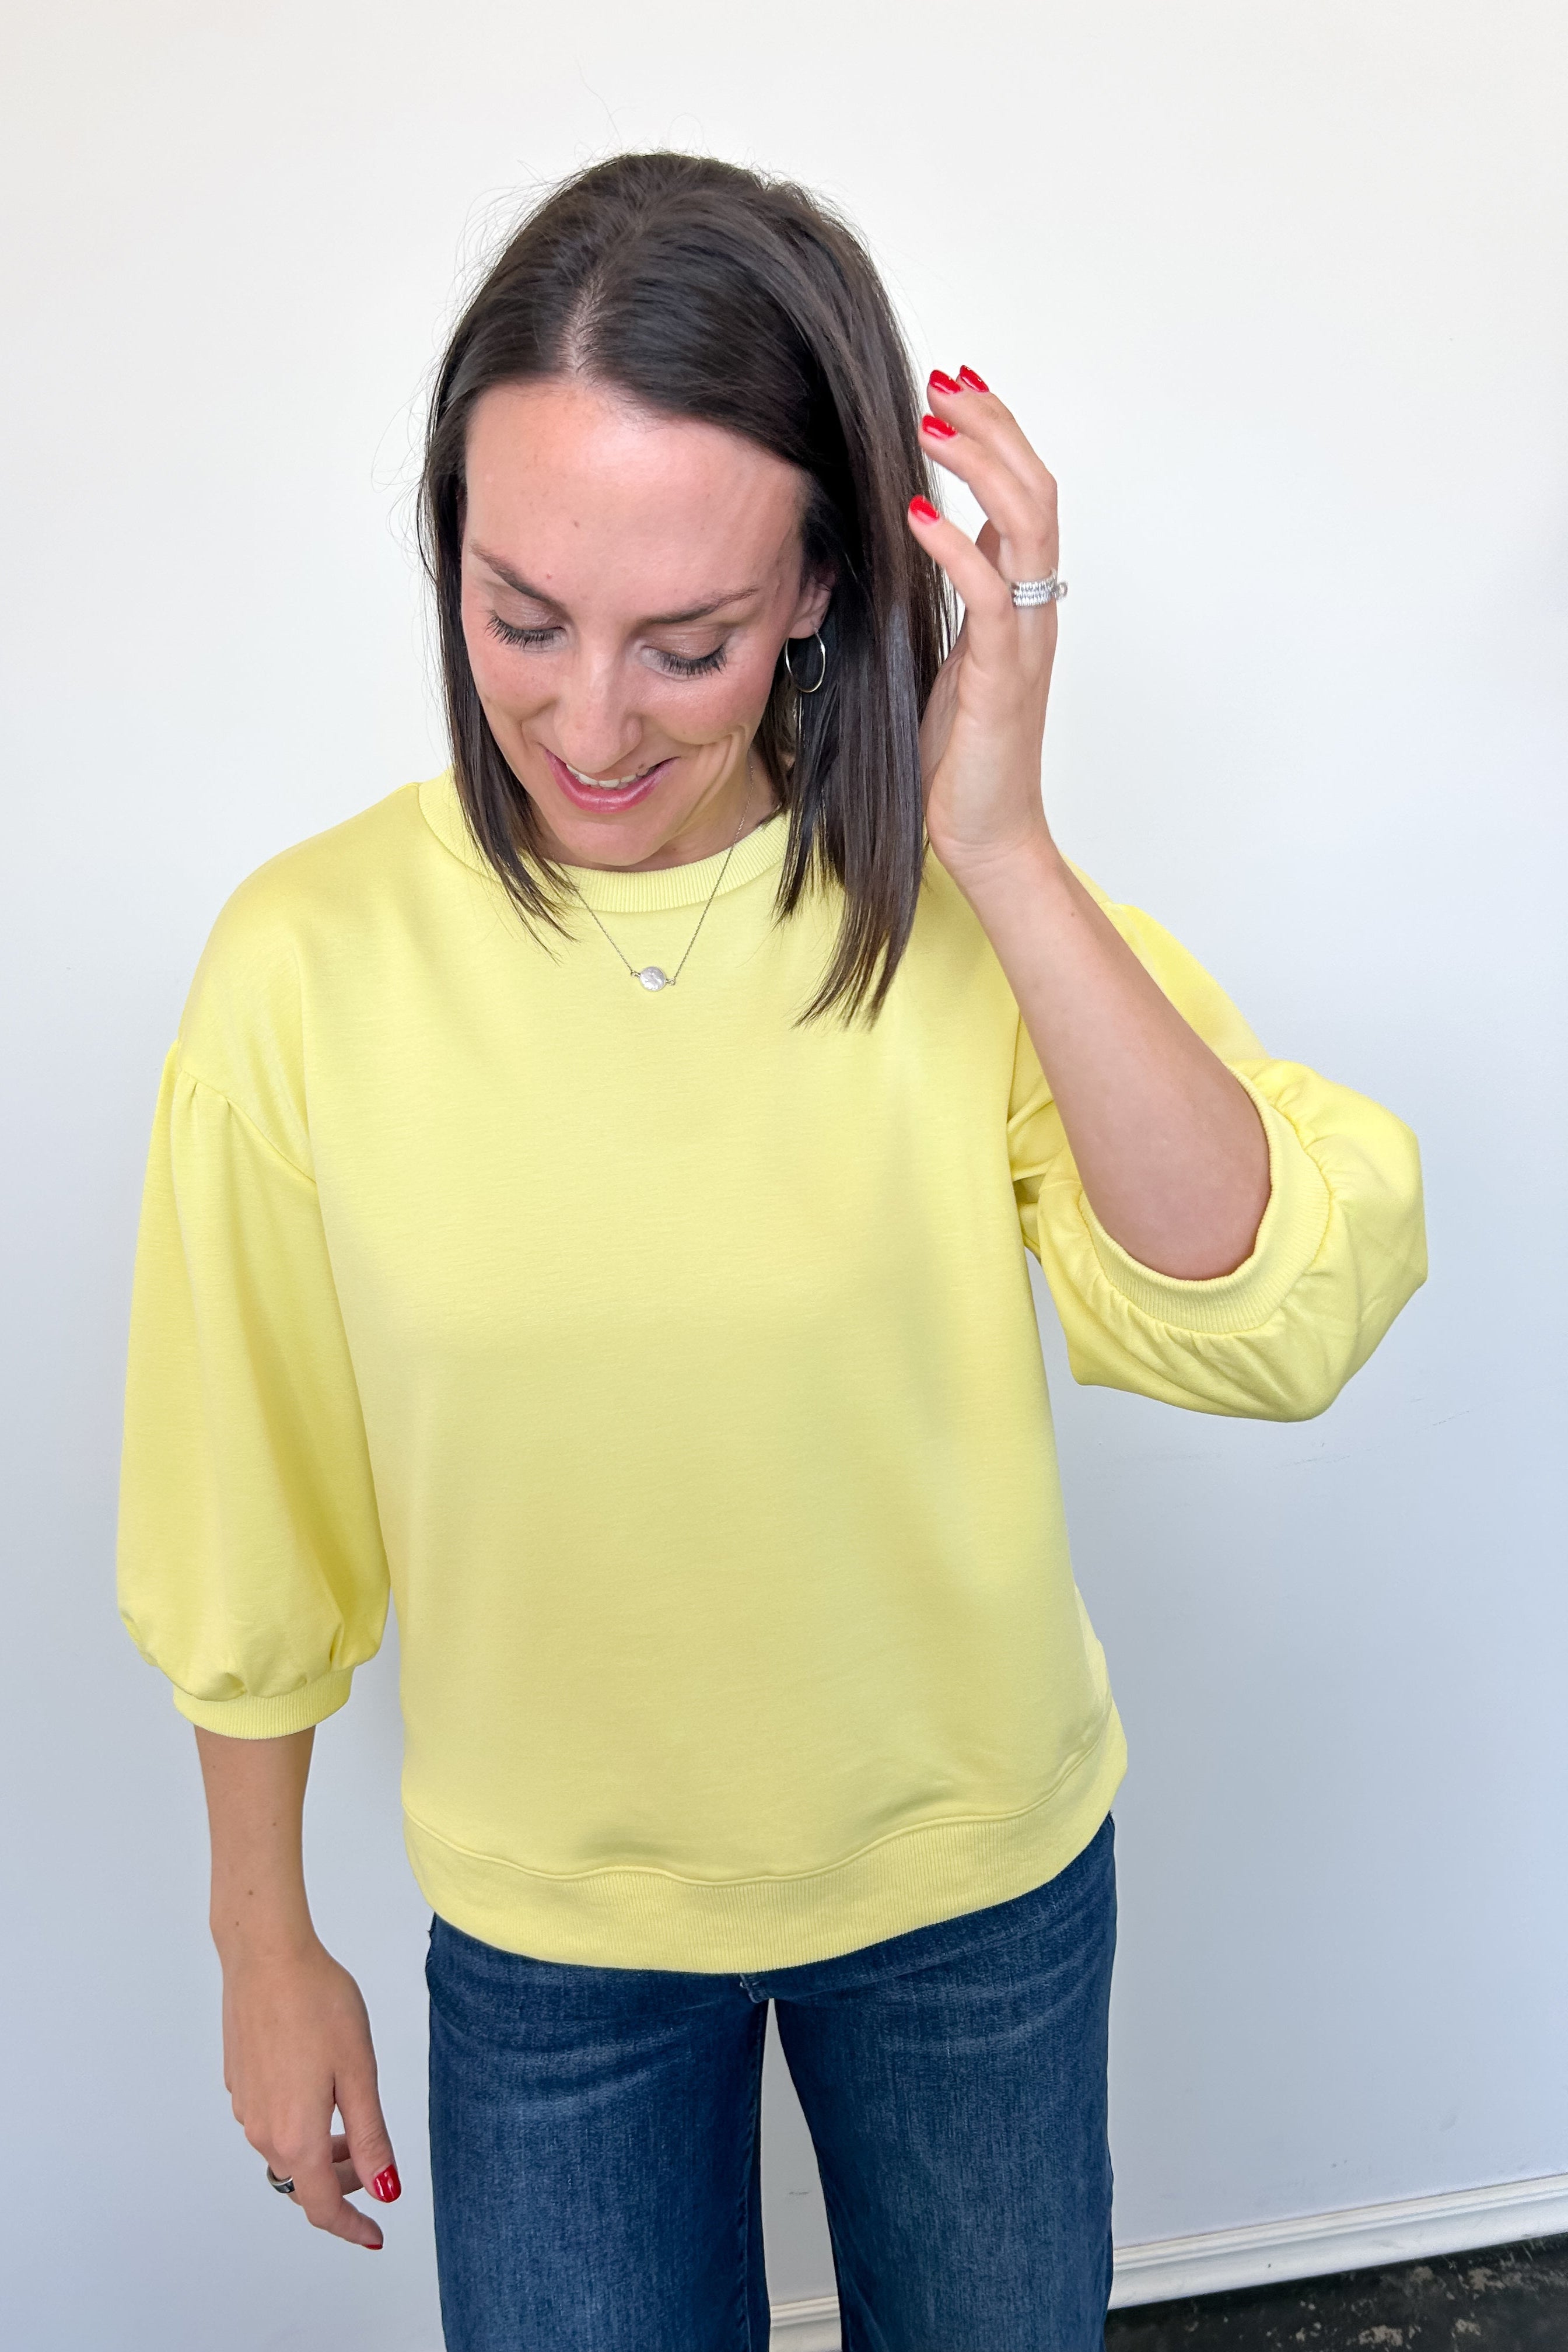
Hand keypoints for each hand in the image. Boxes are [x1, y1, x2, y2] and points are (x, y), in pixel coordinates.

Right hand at [220, 1935, 399, 2249]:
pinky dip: (298, 2124)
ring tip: (349, 2118)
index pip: (322, 2207)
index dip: (352, 2226)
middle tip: (373, 2162)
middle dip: (340, 2183)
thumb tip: (386, 2191)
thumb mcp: (359, 2073)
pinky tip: (318, 2085)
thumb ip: (370, 2139)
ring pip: (285, 2153)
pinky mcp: (238, 2082)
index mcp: (295, 2136)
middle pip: (301, 2183)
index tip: (376, 2234)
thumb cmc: (318, 2005)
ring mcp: (244, 2107)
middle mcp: (261, 2131)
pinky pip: (270, 2123)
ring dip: (318, 2153)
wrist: (266, 1957)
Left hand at [906, 366, 1062, 888]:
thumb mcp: (958, 652)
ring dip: (981, 462)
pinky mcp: (1002, 674)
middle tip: (944, 379)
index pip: (1025, 492)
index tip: (955, 385)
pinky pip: (990, 592)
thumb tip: (956, 527)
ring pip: (1028, 522)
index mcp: (1023, 600)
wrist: (985, 833)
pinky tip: (917, 512)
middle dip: (992, 426)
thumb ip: (967, 590)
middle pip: (1037, 487)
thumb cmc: (961, 754)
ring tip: (934, 421)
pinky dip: (954, 545)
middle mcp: (1034, 608)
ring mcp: (1025, 638)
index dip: (996, 432)